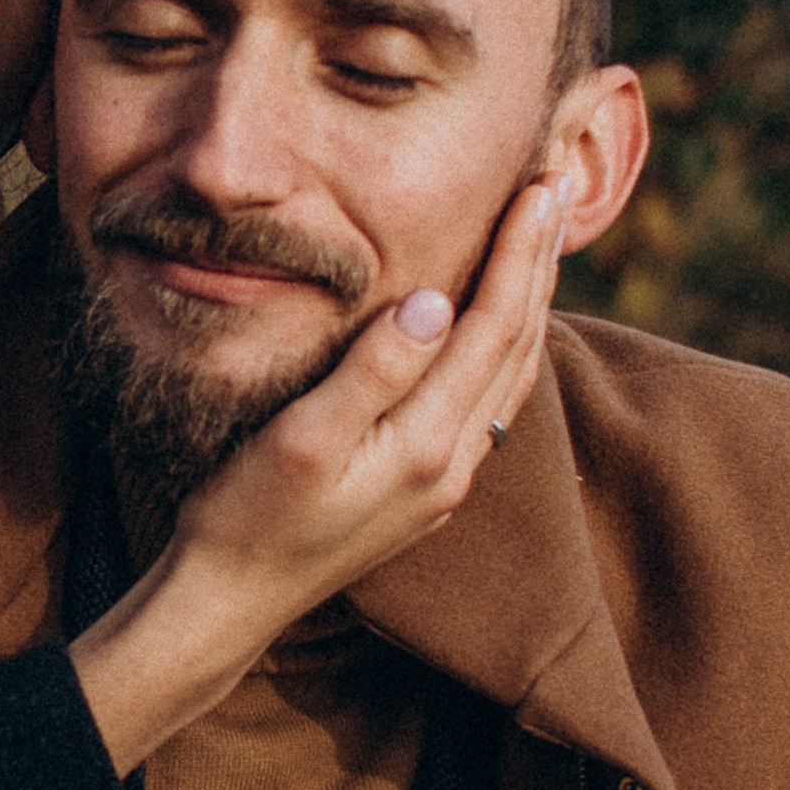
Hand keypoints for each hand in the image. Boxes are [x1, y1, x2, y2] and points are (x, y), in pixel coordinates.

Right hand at [73, 181, 561, 777]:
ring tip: (542, 243)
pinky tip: (497, 326)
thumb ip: (371, 371)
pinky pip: (488, 401)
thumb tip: (433, 302)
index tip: (540, 187)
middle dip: (541, 265)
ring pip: (511, 376)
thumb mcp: (300, 438)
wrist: (229, 603)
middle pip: (518, 346)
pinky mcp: (425, 489)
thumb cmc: (246, 517)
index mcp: (427, 444)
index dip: (519, 254)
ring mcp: (444, 481)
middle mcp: (453, 465)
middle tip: (559, 187)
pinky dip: (506, 346)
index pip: (493, 327)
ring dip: (532, 305)